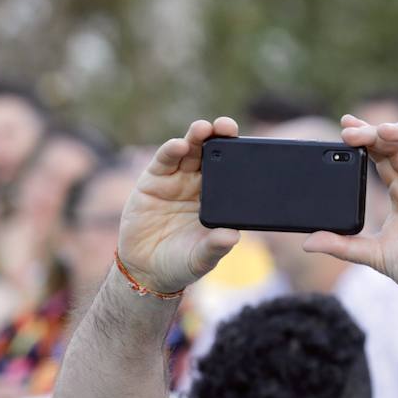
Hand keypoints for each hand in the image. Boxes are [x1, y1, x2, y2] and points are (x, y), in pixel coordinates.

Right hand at [119, 117, 243, 293]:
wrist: (147, 270)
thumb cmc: (181, 263)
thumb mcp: (202, 259)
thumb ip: (215, 247)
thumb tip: (233, 236)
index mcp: (217, 199)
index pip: (231, 171)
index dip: (239, 155)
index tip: (251, 145)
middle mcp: (198, 184)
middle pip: (210, 153)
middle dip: (219, 136)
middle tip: (226, 126)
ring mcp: (175, 180)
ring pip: (188, 151)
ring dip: (195, 137)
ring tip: (202, 129)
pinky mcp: (152, 181)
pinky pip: (164, 161)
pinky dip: (171, 151)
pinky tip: (179, 145)